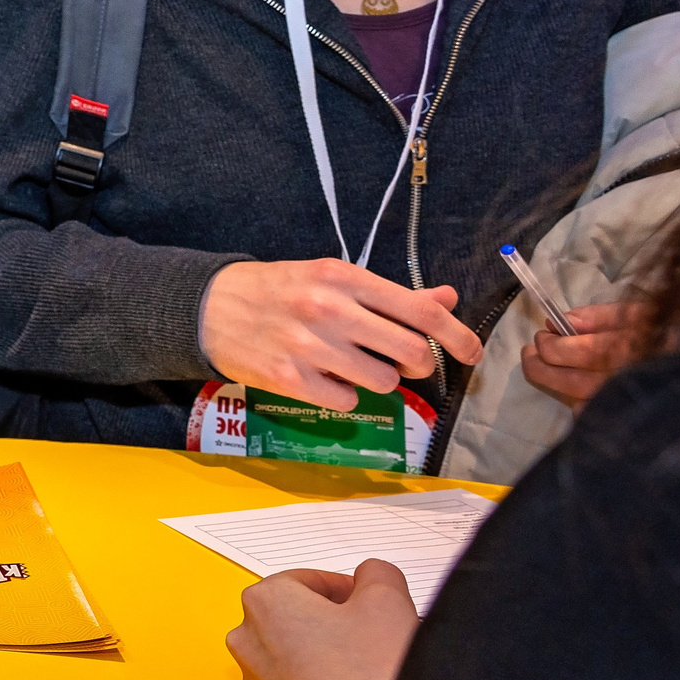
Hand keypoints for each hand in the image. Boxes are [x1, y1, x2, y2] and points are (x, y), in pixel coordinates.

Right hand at [199, 259, 483, 410]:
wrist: (208, 306)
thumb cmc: (277, 290)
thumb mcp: (332, 278)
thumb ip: (390, 294)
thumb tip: (446, 299)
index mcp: (344, 279)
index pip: (421, 310)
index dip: (457, 335)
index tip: (472, 352)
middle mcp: (329, 310)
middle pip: (410, 352)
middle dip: (418, 364)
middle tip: (405, 363)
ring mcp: (308, 346)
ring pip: (382, 381)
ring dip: (378, 380)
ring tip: (351, 366)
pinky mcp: (287, 378)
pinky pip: (345, 401)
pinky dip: (343, 395)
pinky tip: (323, 379)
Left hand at [227, 559, 418, 679]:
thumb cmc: (368, 673)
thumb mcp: (386, 600)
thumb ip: (376, 574)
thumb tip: (370, 576)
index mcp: (264, 600)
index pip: (309, 580)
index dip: (349, 588)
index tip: (372, 601)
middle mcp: (248, 638)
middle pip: (300, 614)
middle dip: (339, 619)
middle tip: (377, 630)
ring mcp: (256, 679)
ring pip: (301, 649)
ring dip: (335, 650)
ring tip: (372, 662)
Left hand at [521, 295, 648, 408]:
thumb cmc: (672, 335)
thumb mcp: (644, 314)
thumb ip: (602, 316)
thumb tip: (562, 320)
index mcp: (628, 351)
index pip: (570, 352)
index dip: (549, 344)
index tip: (543, 334)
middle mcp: (624, 381)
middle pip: (566, 381)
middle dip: (538, 365)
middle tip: (529, 351)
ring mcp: (624, 404)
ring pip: (575, 401)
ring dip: (552, 382)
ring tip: (541, 365)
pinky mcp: (624, 419)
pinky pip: (592, 415)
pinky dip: (578, 401)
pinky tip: (575, 388)